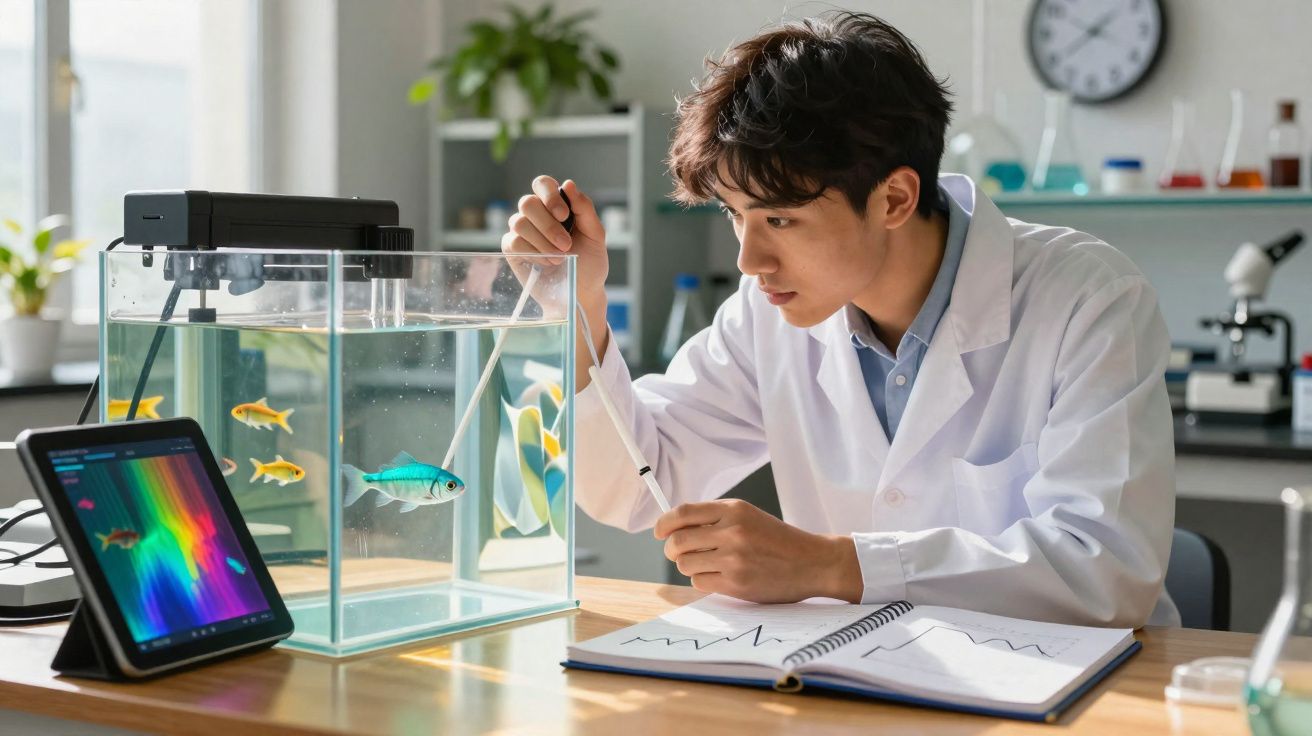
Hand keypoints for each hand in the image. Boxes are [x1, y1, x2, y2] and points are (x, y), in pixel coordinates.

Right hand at [502, 175, 610, 386]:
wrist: (580, 293)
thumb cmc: (590, 263)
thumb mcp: (595, 235)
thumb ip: (584, 208)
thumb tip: (568, 184)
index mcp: (556, 205)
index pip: (542, 184)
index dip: (549, 195)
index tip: (564, 215)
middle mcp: (536, 214)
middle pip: (527, 203)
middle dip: (548, 225)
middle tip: (566, 245)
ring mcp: (522, 231)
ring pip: (518, 222)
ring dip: (542, 241)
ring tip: (560, 258)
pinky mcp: (512, 249)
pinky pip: (513, 242)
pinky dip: (532, 253)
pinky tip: (546, 263)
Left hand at [654, 499, 863, 603]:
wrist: (812, 562)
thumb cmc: (777, 540)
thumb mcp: (748, 516)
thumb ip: (714, 518)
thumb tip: (673, 527)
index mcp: (734, 510)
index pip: (683, 512)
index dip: (664, 523)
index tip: (659, 532)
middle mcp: (732, 531)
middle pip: (678, 541)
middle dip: (671, 549)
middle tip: (677, 553)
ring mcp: (734, 559)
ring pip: (686, 564)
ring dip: (689, 565)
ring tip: (707, 564)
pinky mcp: (737, 584)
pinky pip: (700, 582)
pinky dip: (704, 580)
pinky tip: (720, 576)